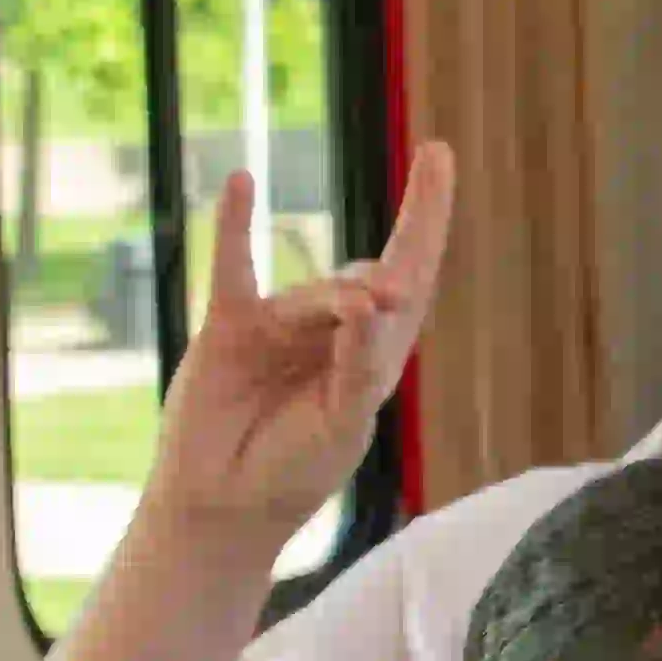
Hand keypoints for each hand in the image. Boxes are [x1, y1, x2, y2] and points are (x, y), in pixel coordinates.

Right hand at [148, 139, 451, 536]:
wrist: (223, 506)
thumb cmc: (293, 471)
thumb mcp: (341, 425)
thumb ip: (359, 367)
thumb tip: (372, 303)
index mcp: (373, 354)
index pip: (411, 277)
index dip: (427, 219)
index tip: (438, 154)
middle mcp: (331, 330)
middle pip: (368, 278)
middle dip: (391, 266)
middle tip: (391, 287)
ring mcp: (280, 324)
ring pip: (313, 296)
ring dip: (331, 303)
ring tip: (356, 313)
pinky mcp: (229, 327)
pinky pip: (234, 266)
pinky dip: (235, 227)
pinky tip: (242, 184)